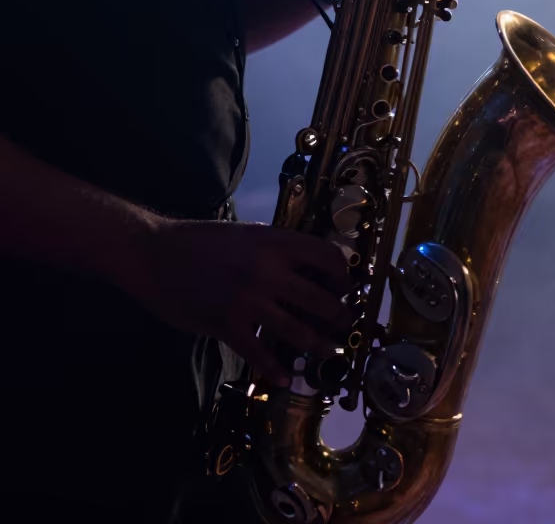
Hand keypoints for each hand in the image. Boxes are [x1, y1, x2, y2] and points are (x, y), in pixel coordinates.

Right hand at [123, 218, 350, 385]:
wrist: (153, 253)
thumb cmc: (199, 241)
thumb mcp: (246, 235)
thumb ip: (275, 250)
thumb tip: (306, 269)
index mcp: (274, 241)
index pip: (327, 257)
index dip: (343, 276)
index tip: (344, 290)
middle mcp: (267, 268)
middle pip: (322, 299)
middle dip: (337, 318)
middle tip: (340, 327)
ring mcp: (248, 298)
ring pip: (298, 331)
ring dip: (317, 347)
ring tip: (327, 354)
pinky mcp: (227, 324)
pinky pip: (260, 354)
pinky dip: (275, 369)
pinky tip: (283, 378)